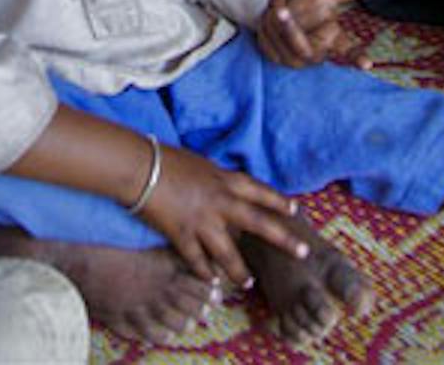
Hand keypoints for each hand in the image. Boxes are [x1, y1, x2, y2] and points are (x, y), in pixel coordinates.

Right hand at [137, 144, 306, 287]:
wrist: (140, 167)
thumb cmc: (166, 160)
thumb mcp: (200, 165)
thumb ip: (216, 179)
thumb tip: (226, 186)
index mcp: (224, 180)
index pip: (260, 191)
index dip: (278, 200)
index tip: (295, 210)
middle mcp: (220, 202)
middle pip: (259, 223)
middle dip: (283, 239)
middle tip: (303, 252)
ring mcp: (202, 221)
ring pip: (228, 252)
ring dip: (239, 270)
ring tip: (247, 283)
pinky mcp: (182, 235)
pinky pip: (197, 260)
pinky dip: (204, 272)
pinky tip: (210, 282)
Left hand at [255, 0, 382, 68]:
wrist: (285, 13)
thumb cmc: (311, 9)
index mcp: (333, 42)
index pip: (348, 53)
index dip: (357, 58)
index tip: (367, 64)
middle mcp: (315, 56)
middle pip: (303, 48)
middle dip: (290, 29)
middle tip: (283, 10)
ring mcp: (294, 60)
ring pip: (280, 39)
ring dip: (275, 15)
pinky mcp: (275, 58)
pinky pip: (266, 39)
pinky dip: (266, 19)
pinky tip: (270, 9)